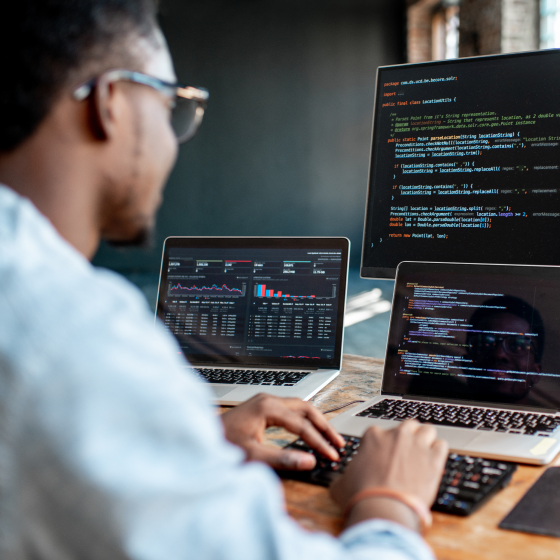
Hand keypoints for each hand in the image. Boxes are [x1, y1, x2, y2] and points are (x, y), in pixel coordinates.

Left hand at [221, 393, 344, 469]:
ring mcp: (264, 402)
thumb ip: (282, 459)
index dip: (319, 441)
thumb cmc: (222, 445)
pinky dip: (304, 420)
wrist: (201, 437)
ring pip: (299, 407)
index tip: (332, 455)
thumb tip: (309, 461)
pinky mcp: (261, 408)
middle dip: (324, 426)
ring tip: (329, 437)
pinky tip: (309, 431)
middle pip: (306, 408)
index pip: (302, 424)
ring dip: (315, 421)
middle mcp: (268, 400)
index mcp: (267, 407)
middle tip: (338, 443)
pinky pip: (290, 410)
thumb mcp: (252, 455)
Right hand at [330, 420, 447, 530]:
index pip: (381, 432)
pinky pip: (442, 445)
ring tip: (424, 454)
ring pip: (427, 430)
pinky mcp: (434, 459)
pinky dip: (439, 452)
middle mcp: (396, 435)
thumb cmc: (361, 496)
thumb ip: (344, 476)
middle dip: (408, 437)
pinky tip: (435, 462)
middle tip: (407, 453)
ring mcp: (416, 444)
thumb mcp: (342, 483)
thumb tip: (341, 481)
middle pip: (407, 426)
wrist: (383, 509)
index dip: (384, 445)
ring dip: (426, 440)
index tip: (385, 456)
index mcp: (373, 436)